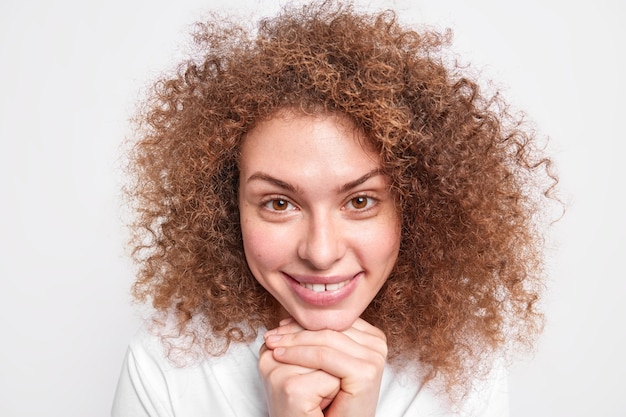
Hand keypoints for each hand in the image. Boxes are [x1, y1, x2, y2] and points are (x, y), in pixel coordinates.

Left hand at [262, 318, 387, 416]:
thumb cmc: (330, 402)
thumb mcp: (323, 364)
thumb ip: (316, 338)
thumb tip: (287, 316)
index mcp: (372, 337)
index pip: (333, 321)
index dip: (304, 322)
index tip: (279, 326)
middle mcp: (377, 343)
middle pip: (329, 328)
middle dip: (296, 330)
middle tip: (269, 335)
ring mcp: (374, 357)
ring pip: (325, 339)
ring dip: (293, 341)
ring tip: (270, 344)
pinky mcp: (366, 372)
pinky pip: (324, 356)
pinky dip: (298, 354)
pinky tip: (279, 356)